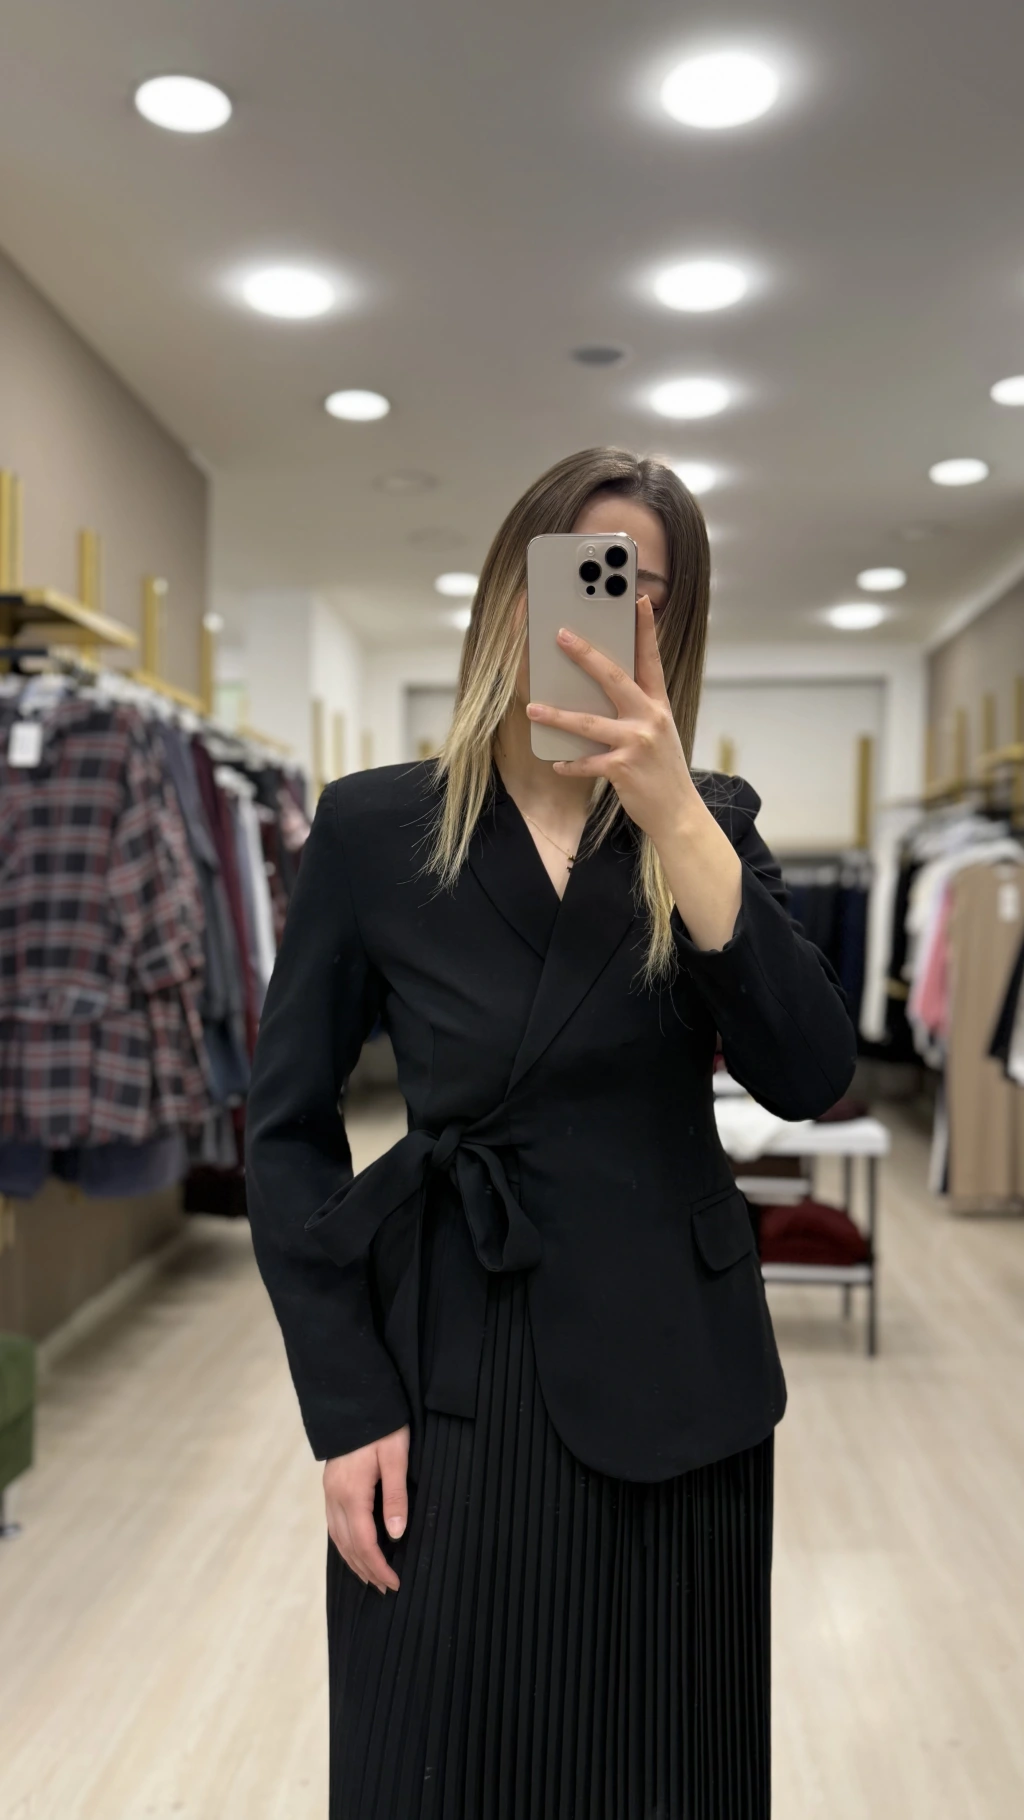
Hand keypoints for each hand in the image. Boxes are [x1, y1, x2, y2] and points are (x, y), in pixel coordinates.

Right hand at [323, 1423, 408, 1592]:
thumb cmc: (381, 1426)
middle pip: (348, 1545)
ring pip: (337, 1538)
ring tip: (371, 1578)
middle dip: (366, 1570)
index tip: (395, 1582)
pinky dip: (345, 1544)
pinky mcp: (330, 1486)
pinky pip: (334, 1525)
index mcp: (352, 1492)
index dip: (378, 1566)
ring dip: (353, 1561)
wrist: (355, 1399)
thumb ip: (395, 1496)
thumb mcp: (395, 1457)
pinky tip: (354, 1550)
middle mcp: (335, 1497)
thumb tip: (395, 1534)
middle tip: (386, 1588)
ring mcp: (329, 1492)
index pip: (364, 1542)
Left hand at [525, 595, 698, 843]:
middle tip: (561, 635)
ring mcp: (637, 743)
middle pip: (613, 678)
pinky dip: (570, 763)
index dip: (645, 628)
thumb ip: (636, 709)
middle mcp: (649, 718)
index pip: (651, 659)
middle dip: (585, 654)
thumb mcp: (659, 731)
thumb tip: (599, 691)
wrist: (678, 811)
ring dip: (557, 715)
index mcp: (658, 704)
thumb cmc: (662, 769)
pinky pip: (587, 762)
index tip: (638, 599)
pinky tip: (557, 762)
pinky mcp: (623, 768)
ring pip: (588, 722)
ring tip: (532, 708)